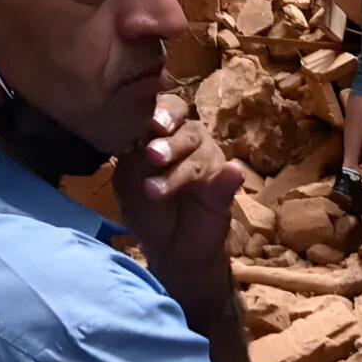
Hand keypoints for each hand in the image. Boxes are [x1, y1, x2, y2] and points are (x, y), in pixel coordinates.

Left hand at [114, 96, 244, 304]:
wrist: (169, 250)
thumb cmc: (146, 209)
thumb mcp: (129, 181)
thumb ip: (132, 159)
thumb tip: (135, 139)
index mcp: (166, 134)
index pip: (167, 111)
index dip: (161, 112)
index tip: (151, 123)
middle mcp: (191, 143)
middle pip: (187, 129)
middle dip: (169, 142)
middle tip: (152, 156)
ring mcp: (211, 164)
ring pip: (202, 154)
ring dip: (181, 168)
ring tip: (155, 191)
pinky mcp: (225, 190)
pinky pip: (230, 178)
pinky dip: (230, 175)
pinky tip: (232, 172)